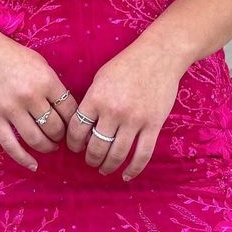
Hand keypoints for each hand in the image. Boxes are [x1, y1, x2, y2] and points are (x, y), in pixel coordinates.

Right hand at [0, 17, 78, 171]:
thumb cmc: (14, 57)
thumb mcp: (41, 65)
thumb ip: (54, 86)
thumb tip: (70, 112)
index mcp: (46, 81)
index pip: (70, 111)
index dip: (74, 122)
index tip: (74, 125)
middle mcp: (30, 96)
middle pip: (55, 128)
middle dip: (61, 135)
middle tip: (60, 135)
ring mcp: (11, 108)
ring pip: (36, 139)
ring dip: (47, 147)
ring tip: (50, 145)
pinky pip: (10, 145)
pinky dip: (23, 158)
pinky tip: (33, 165)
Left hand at [66, 40, 182, 179]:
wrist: (159, 56)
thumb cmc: (127, 64)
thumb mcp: (100, 78)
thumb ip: (91, 101)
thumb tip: (83, 127)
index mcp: (96, 98)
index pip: (77, 130)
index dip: (73, 143)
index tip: (75, 148)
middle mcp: (113, 111)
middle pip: (97, 147)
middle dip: (91, 159)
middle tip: (90, 161)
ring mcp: (135, 120)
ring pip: (117, 154)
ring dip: (108, 166)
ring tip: (104, 168)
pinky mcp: (153, 125)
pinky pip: (142, 154)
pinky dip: (133, 169)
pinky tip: (127, 175)